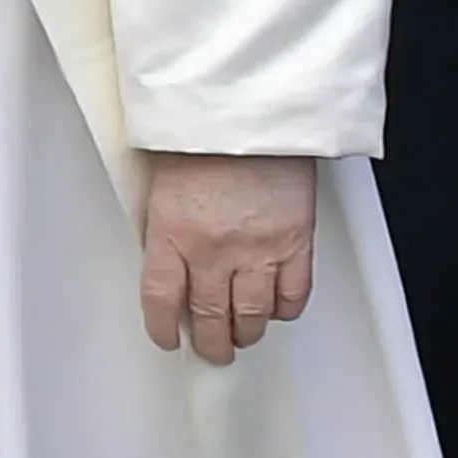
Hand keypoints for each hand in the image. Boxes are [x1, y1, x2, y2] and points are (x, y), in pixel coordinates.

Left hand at [139, 151, 320, 363]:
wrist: (254, 107)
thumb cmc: (204, 132)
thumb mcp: (161, 181)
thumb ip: (165, 227)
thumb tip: (167, 263)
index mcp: (172, 232)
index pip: (161, 300)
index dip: (163, 329)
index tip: (168, 338)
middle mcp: (214, 249)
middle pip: (210, 318)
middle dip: (210, 342)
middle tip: (212, 349)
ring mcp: (259, 250)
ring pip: (253, 316)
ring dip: (246, 332)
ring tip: (242, 335)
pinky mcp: (296, 243)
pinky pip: (293, 296)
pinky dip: (284, 310)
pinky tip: (276, 309)